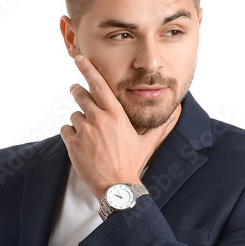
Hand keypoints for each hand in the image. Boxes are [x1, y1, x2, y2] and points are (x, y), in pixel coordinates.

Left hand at [60, 55, 178, 202]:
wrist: (117, 186)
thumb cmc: (132, 164)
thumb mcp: (147, 143)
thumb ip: (160, 126)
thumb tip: (177, 114)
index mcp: (116, 115)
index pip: (99, 85)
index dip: (88, 69)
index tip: (80, 58)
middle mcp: (99, 119)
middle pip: (81, 95)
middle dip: (78, 91)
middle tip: (77, 91)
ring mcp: (84, 131)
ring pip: (74, 115)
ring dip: (79, 121)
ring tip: (88, 134)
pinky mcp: (73, 143)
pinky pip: (66, 130)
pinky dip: (71, 134)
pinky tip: (80, 144)